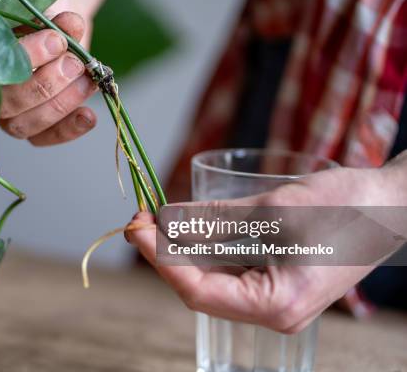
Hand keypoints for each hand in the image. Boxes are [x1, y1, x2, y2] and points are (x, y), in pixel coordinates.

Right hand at [0, 12, 98, 145]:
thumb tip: (72, 25)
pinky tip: (89, 116)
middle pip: (6, 102)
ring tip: (88, 81)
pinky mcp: (31, 131)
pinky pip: (44, 138)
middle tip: (74, 64)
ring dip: (60, 104)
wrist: (60, 35)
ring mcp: (6, 116)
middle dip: (45, 84)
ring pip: (24, 125)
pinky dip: (69, 130)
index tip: (57, 39)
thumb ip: (56, 21)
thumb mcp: (47, 14)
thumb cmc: (43, 23)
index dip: (26, 57)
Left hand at [125, 153, 406, 332]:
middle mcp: (274, 313)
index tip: (136, 227)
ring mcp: (275, 301)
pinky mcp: (276, 284)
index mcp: (277, 305)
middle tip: (139, 219)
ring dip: (181, 252)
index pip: (198, 291)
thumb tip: (164, 219)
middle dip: (166, 254)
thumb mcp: (272, 209)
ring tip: (154, 221)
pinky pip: (230, 273)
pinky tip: (185, 229)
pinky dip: (204, 251)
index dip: (161, 259)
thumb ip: (214, 219)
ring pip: (212, 282)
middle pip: (201, 289)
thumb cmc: (346, 205)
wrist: (391, 205)